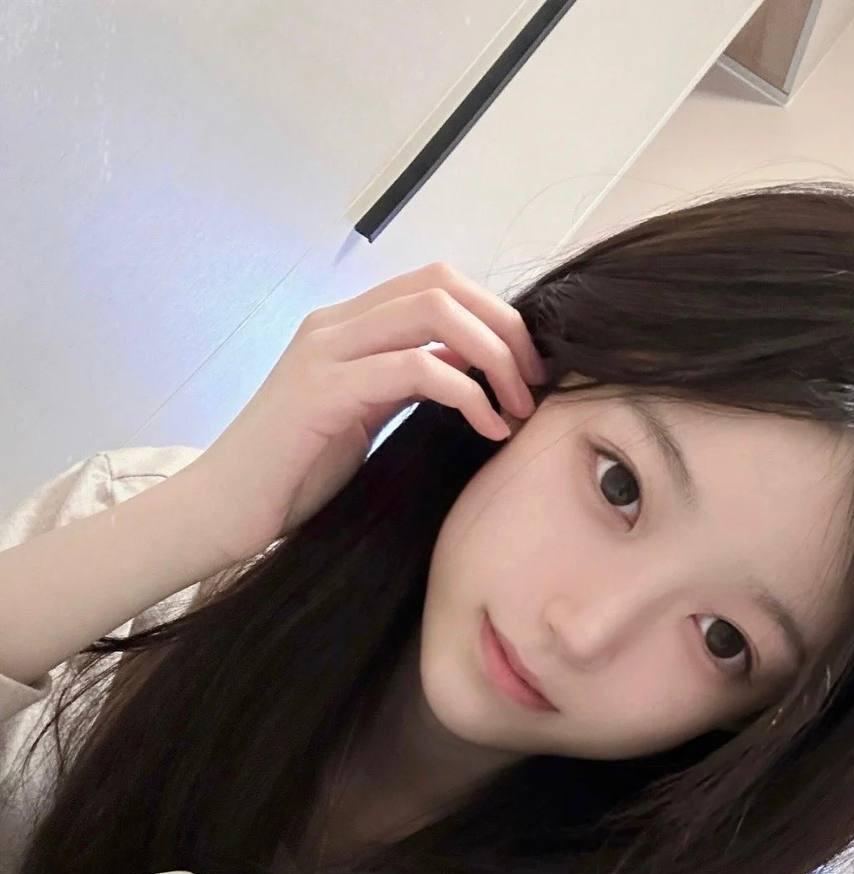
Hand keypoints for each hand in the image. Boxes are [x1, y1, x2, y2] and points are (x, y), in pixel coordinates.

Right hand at [179, 261, 547, 563]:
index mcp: (347, 325)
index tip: (527, 368)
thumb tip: (473, 365)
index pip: (437, 283)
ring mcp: (326, 350)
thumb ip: (408, 382)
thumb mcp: (366, 415)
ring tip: (517, 410)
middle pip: (444, 285)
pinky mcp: (323, 390)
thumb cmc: (293, 474)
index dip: (495, 315)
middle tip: (534, 384)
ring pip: (436, 313)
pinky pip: (417, 369)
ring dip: (495, 358)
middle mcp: (335, 323)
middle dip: (504, 330)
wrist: (220, 511)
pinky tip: (487, 428)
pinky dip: (468, 394)